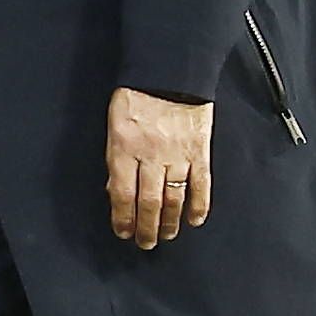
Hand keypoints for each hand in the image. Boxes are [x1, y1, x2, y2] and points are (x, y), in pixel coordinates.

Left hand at [108, 86, 213, 249]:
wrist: (170, 72)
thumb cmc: (137, 95)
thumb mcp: (113, 125)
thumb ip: (115, 158)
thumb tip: (114, 189)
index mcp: (124, 148)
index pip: (122, 193)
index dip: (122, 217)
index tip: (123, 232)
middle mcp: (151, 155)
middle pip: (148, 202)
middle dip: (146, 227)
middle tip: (145, 243)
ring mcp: (178, 155)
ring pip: (174, 198)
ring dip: (169, 222)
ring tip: (166, 236)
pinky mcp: (200, 152)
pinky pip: (201, 185)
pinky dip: (199, 206)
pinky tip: (194, 220)